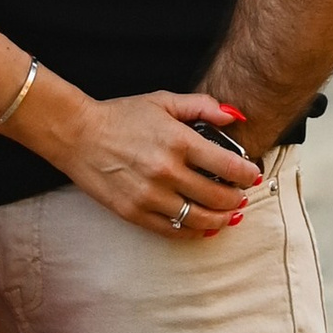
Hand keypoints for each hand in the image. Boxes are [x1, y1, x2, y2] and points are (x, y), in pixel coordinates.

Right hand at [54, 92, 258, 238]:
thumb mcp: (163, 101)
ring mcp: (151, 196)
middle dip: (236, 199)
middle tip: (242, 196)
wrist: (79, 135)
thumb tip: (234, 116)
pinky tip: (202, 226)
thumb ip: (201, 106)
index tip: (253, 174)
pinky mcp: (136, 214)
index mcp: (177, 141)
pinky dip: (193, 231)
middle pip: (217, 197)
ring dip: (220, 220)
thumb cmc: (122, 116)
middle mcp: (167, 171)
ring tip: (228, 215)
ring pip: (199, 219)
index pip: (225, 165)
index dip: (246, 173)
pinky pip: (174, 231)